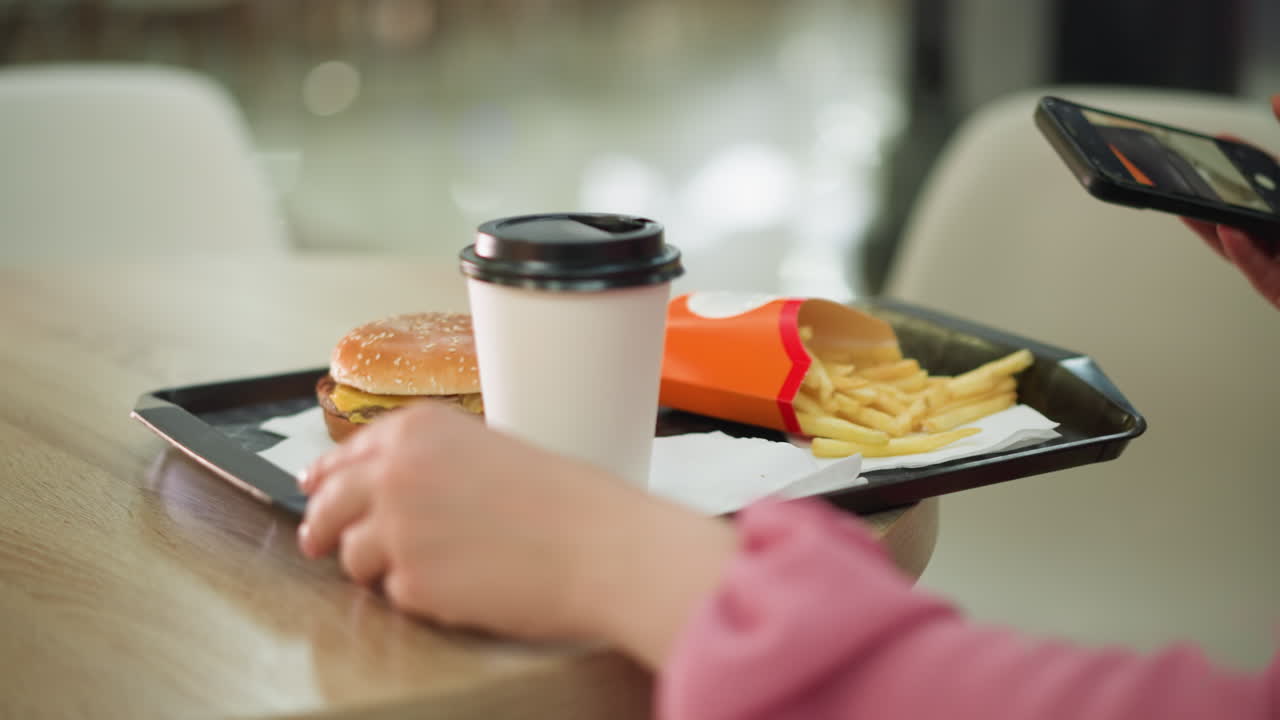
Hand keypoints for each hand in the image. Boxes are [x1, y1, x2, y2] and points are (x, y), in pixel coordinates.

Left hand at [297, 402, 736, 667]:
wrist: (600, 547)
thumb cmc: (566, 500)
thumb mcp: (489, 450)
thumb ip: (429, 462)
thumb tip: (385, 487)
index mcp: (418, 430)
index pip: (346, 453)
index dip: (329, 475)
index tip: (317, 488)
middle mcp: (395, 472)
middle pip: (328, 503)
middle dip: (322, 525)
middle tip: (319, 541)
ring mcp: (396, 528)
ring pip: (353, 556)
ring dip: (378, 565)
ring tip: (432, 567)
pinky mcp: (409, 581)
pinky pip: (393, 594)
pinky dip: (418, 594)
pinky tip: (461, 584)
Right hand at [1182, 93, 1279, 309]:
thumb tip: (1278, 100)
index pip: (1269, 176)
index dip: (1243, 159)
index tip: (1221, 140)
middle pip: (1243, 211)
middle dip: (1214, 193)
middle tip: (1190, 174)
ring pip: (1239, 244)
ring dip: (1214, 226)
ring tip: (1195, 207)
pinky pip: (1258, 271)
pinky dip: (1244, 253)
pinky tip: (1231, 232)